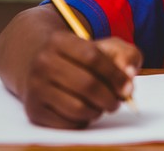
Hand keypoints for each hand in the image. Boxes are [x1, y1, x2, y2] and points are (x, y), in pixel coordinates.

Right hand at [21, 33, 141, 128]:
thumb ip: (125, 55)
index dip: (115, 75)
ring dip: (97, 111)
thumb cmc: (81, 58)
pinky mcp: (34, 110)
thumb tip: (129, 74)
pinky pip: (67, 123)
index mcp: (59, 41)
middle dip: (109, 97)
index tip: (128, 87)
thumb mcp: (105, 47)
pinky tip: (84, 111)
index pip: (93, 57)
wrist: (41, 67)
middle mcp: (43, 62)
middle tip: (116, 102)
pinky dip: (82, 121)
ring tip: (101, 106)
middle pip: (87, 85)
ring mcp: (36, 87)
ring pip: (78, 107)